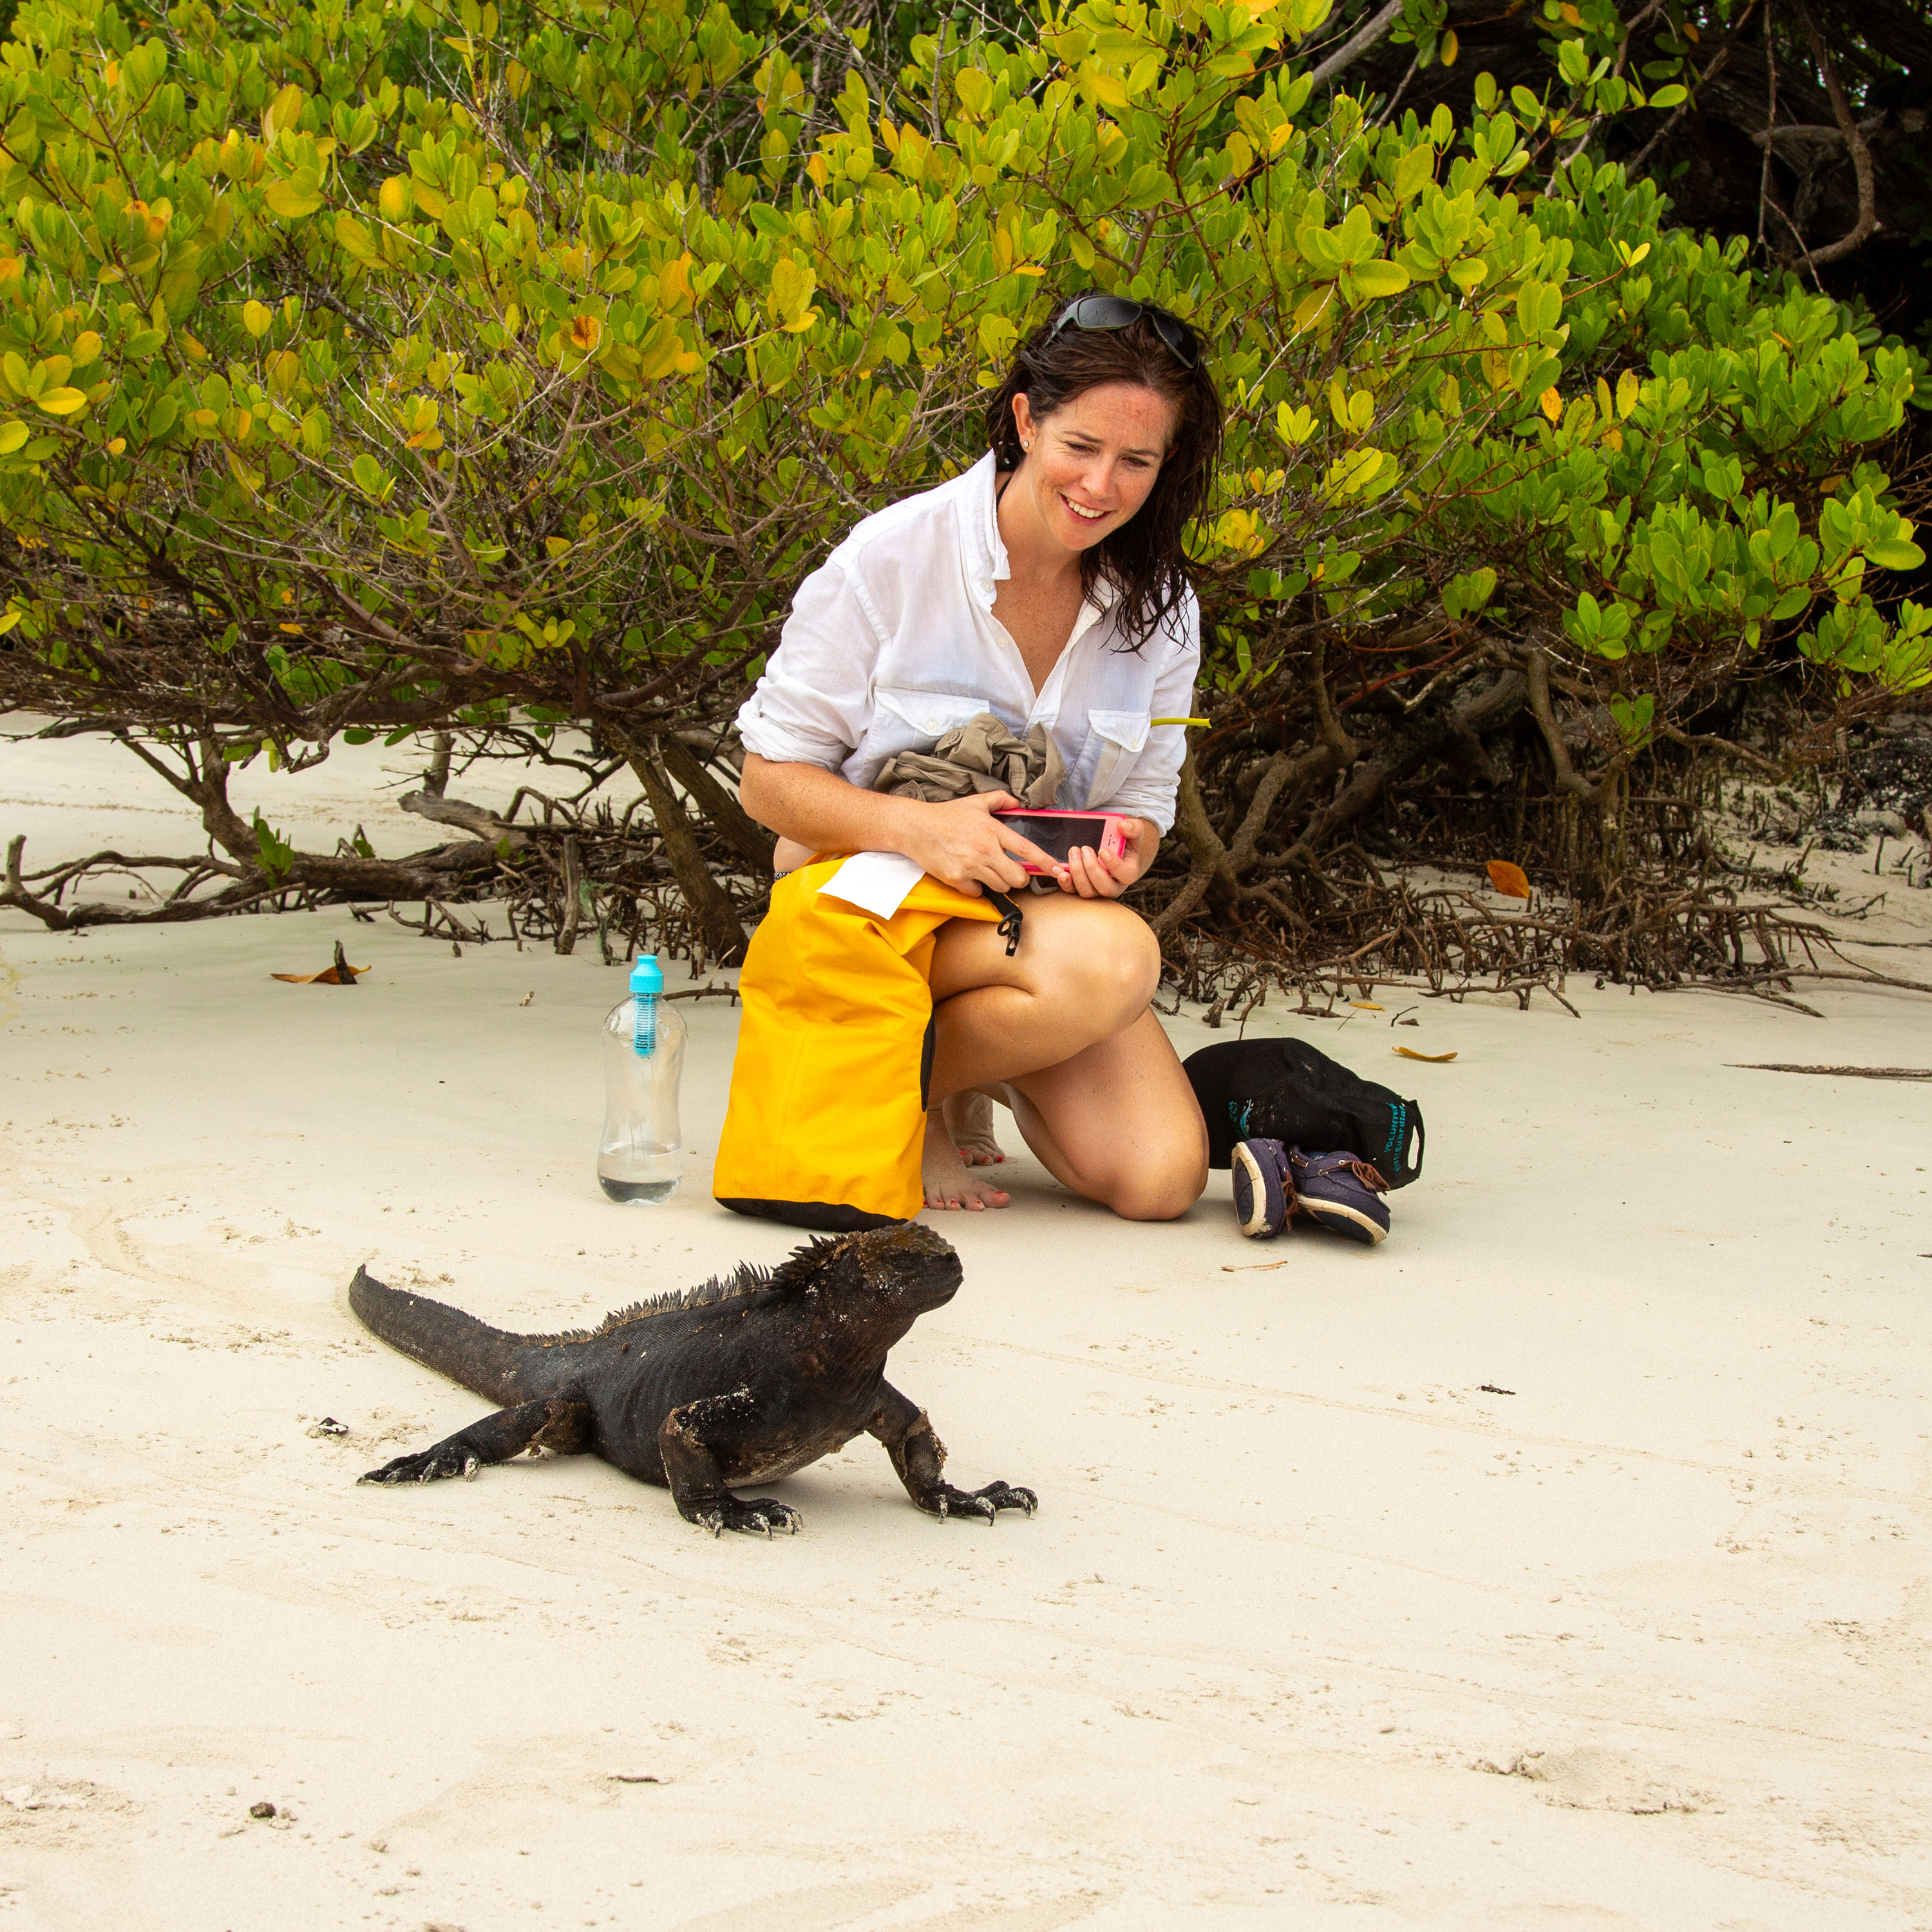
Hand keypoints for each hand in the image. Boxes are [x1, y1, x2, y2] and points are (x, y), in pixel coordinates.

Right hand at [896, 791, 1057, 895]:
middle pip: (1017, 877)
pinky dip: (976, 887)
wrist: (916, 828)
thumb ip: (1001, 800)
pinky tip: (968, 875)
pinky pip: (978, 892)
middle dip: (1019, 878)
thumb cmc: (947, 815)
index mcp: (993, 830)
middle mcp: (985, 850)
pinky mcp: (957, 879)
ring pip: (1000, 886)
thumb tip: (1018, 802)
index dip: (1046, 862)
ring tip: (986, 870)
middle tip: (1011, 872)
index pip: (1026, 849)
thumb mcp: (976, 802)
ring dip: (998, 882)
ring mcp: (971, 866)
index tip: (1057, 870)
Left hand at [1057, 817, 1156, 898]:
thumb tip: (1123, 826)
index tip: (1102, 850)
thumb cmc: (1123, 842)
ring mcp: (1097, 889)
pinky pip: (1072, 891)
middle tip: (1084, 849)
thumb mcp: (1133, 832)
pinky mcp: (1081, 888)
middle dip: (1092, 868)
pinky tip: (1060, 870)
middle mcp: (1113, 885)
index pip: (1126, 875)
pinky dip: (1065, 882)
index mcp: (1128, 872)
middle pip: (1104, 887)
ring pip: (1087, 891)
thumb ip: (1133, 828)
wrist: (1112, 850)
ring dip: (1078, 872)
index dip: (1114, 865)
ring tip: (1073, 852)